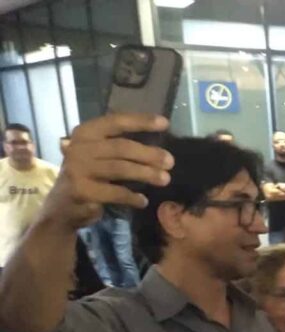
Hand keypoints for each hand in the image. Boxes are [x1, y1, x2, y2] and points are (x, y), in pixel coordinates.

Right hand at [46, 113, 172, 230]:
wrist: (62, 206)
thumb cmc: (88, 176)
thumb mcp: (98, 155)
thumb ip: (119, 146)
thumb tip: (158, 147)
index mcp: (85, 133)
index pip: (116, 122)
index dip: (141, 121)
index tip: (164, 123)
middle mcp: (79, 147)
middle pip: (121, 147)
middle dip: (149, 154)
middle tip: (170, 162)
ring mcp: (78, 168)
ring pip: (120, 168)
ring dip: (146, 173)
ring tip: (165, 179)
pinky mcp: (82, 190)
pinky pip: (115, 192)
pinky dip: (133, 197)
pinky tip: (143, 201)